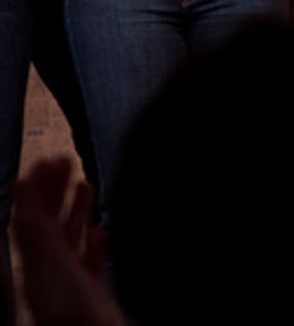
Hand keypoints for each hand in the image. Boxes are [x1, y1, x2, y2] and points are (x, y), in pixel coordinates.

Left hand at [13, 157, 122, 325]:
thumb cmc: (67, 304)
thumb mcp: (48, 256)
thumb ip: (35, 221)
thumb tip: (20, 184)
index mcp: (35, 256)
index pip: (31, 214)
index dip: (37, 188)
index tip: (48, 160)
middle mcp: (48, 265)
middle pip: (49, 222)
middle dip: (56, 191)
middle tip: (66, 162)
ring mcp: (69, 277)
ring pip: (70, 238)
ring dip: (77, 210)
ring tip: (86, 185)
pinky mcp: (89, 289)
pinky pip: (89, 260)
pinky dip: (94, 243)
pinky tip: (102, 231)